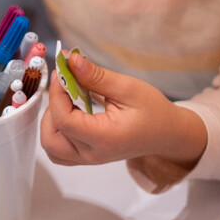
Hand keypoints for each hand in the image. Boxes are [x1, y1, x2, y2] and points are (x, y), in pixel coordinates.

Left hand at [40, 53, 206, 169]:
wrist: (167, 134)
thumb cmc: (153, 111)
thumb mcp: (128, 88)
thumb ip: (96, 76)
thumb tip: (71, 60)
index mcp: (104, 138)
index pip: (64, 120)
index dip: (56, 94)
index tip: (62, 72)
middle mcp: (93, 154)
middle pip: (51, 138)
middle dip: (51, 109)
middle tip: (65, 88)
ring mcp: (88, 159)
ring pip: (51, 146)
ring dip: (51, 121)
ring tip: (68, 101)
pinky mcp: (86, 157)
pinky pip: (59, 150)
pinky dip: (56, 130)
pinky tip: (71, 112)